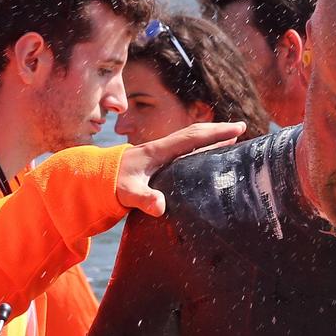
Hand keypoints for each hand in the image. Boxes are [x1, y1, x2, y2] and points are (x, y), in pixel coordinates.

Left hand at [116, 122, 246, 216]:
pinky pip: (185, 154)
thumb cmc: (111, 185)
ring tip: (232, 142)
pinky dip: (200, 152)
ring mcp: (161, 156)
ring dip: (211, 141)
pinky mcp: (159, 165)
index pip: (192, 137)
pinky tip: (207, 159)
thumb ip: (142, 198)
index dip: (215, 133)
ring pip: (191, 144)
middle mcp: (162, 149)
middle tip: (242, 129)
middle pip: (195, 135)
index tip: (237, 129)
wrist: (94, 180)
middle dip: (218, 132)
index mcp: (158, 151)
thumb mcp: (127, 192)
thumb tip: (160, 206)